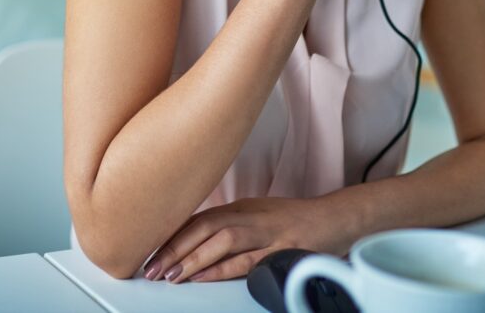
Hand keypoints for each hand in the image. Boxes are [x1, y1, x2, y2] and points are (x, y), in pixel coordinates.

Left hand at [142, 196, 352, 283]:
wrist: (336, 218)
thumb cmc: (296, 221)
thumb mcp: (258, 217)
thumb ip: (231, 227)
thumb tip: (196, 243)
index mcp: (242, 207)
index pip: (199, 217)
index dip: (172, 235)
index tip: (148, 251)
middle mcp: (250, 215)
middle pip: (204, 226)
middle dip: (173, 248)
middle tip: (150, 268)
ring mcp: (267, 231)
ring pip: (222, 240)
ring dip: (192, 258)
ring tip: (171, 275)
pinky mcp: (282, 247)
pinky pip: (247, 259)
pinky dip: (222, 268)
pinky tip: (204, 277)